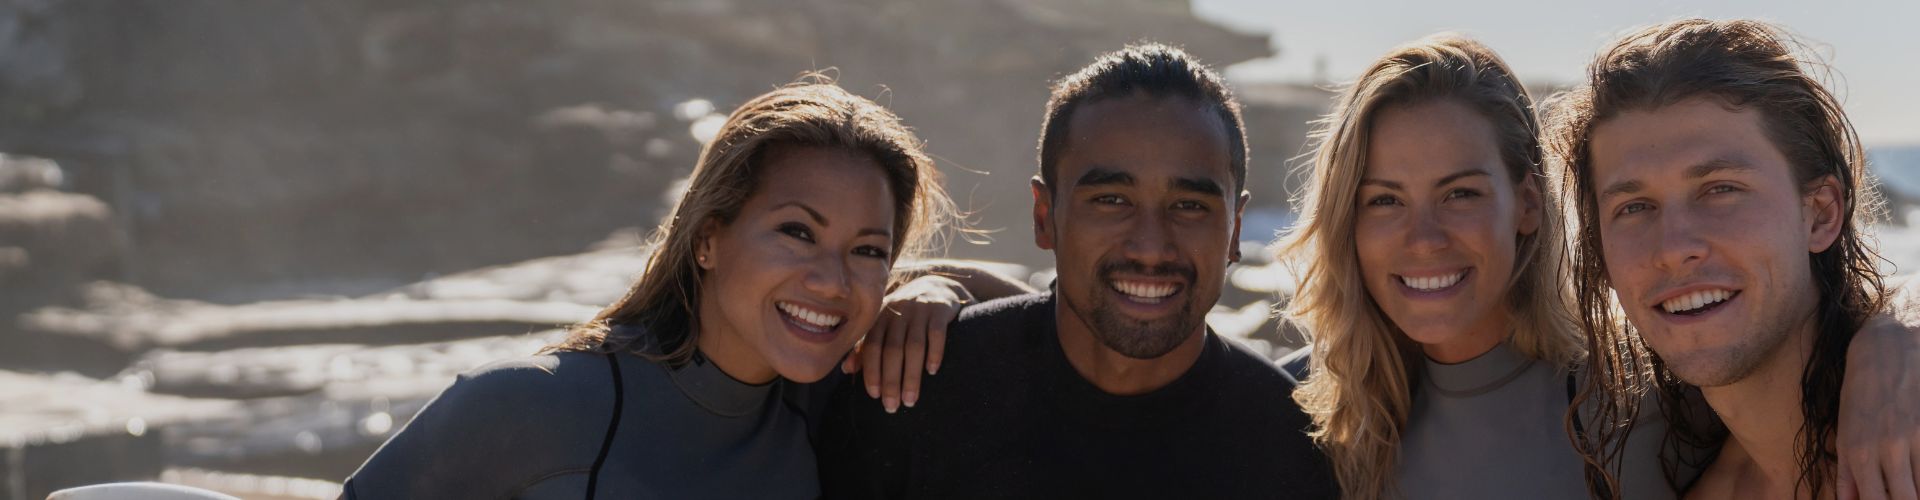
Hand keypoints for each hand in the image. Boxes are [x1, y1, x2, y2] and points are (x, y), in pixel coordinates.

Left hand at [841, 274, 969, 413]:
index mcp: (880, 316)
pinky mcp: (941, 309)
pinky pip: (937, 333)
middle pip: (893, 350)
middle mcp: (898, 311)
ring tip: (911, 399)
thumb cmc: (905, 314)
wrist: (938, 285)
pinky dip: (934, 353)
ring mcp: (920, 309)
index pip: (872, 346)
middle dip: (891, 380)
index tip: (874, 395)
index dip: (872, 371)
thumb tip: (846, 369)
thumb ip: (864, 346)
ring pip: (914, 346)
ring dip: (911, 375)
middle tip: (892, 406)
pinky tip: (932, 371)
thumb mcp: (883, 325)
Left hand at [1838, 294, 1919, 499]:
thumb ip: (1847, 472)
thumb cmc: (1860, 395)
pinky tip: (1917, 468)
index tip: (1884, 499)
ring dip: (1916, 489)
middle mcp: (1884, 451)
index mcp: (1857, 455)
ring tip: (1908, 481)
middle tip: (1900, 492)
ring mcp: (1911, 440)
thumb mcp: (1845, 434)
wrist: (1885, 352)